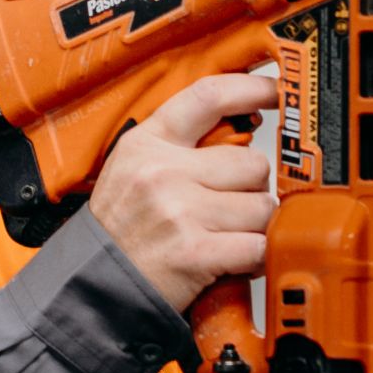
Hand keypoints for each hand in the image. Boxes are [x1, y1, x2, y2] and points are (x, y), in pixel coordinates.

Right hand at [87, 73, 278, 312]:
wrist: (95, 284)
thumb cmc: (120, 228)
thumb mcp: (133, 168)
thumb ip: (180, 144)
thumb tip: (244, 126)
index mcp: (148, 143)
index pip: (208, 97)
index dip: (251, 89)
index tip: (276, 91)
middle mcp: (163, 172)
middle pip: (251, 163)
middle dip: (252, 187)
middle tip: (230, 205)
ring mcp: (180, 212)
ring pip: (261, 207)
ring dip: (255, 225)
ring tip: (226, 234)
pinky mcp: (196, 253)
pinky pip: (257, 246)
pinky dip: (255, 256)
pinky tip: (234, 258)